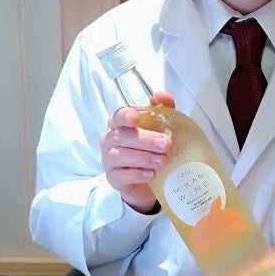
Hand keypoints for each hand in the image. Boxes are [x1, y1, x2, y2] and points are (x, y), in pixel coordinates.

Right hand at [100, 92, 174, 212]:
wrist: (149, 179)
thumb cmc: (151, 148)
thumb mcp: (160, 126)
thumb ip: (163, 108)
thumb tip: (161, 96)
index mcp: (119, 124)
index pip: (118, 116)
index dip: (125, 116)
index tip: (136, 118)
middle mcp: (110, 140)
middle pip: (121, 136)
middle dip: (144, 140)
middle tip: (166, 144)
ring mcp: (109, 160)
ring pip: (119, 156)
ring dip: (142, 157)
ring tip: (162, 160)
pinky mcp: (113, 179)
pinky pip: (120, 176)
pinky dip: (136, 174)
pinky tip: (151, 174)